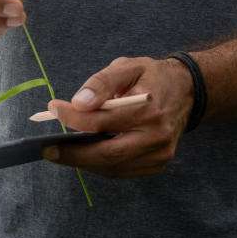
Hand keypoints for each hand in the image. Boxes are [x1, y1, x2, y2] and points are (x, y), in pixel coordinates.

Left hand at [43, 56, 194, 176]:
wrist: (188, 92)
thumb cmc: (152, 77)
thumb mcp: (128, 66)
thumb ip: (103, 82)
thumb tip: (78, 103)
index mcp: (149, 108)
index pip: (104, 120)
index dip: (74, 118)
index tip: (54, 109)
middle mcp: (157, 135)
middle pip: (108, 154)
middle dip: (73, 154)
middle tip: (48, 150)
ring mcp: (160, 153)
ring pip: (113, 167)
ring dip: (84, 161)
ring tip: (64, 151)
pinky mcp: (158, 164)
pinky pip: (122, 171)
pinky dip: (101, 165)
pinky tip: (89, 154)